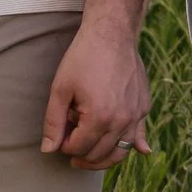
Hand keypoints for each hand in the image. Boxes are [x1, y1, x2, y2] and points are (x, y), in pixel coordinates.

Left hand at [40, 6, 150, 170]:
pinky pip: (138, 134)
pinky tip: (142, 152)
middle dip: (81, 154)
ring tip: (88, 156)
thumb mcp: (60, 88)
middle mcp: (121, 121)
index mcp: (99, 117)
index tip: (59, 136)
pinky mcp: (143, 107)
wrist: (111, 33)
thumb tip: (48, 150)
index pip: (79, 147)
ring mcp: (135, 115)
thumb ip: (53, 122)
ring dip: (104, 159)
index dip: (64, 146)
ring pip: (121, 152)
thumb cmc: (83, 58)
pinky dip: (135, 145)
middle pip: (99, 154)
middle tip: (69, 148)